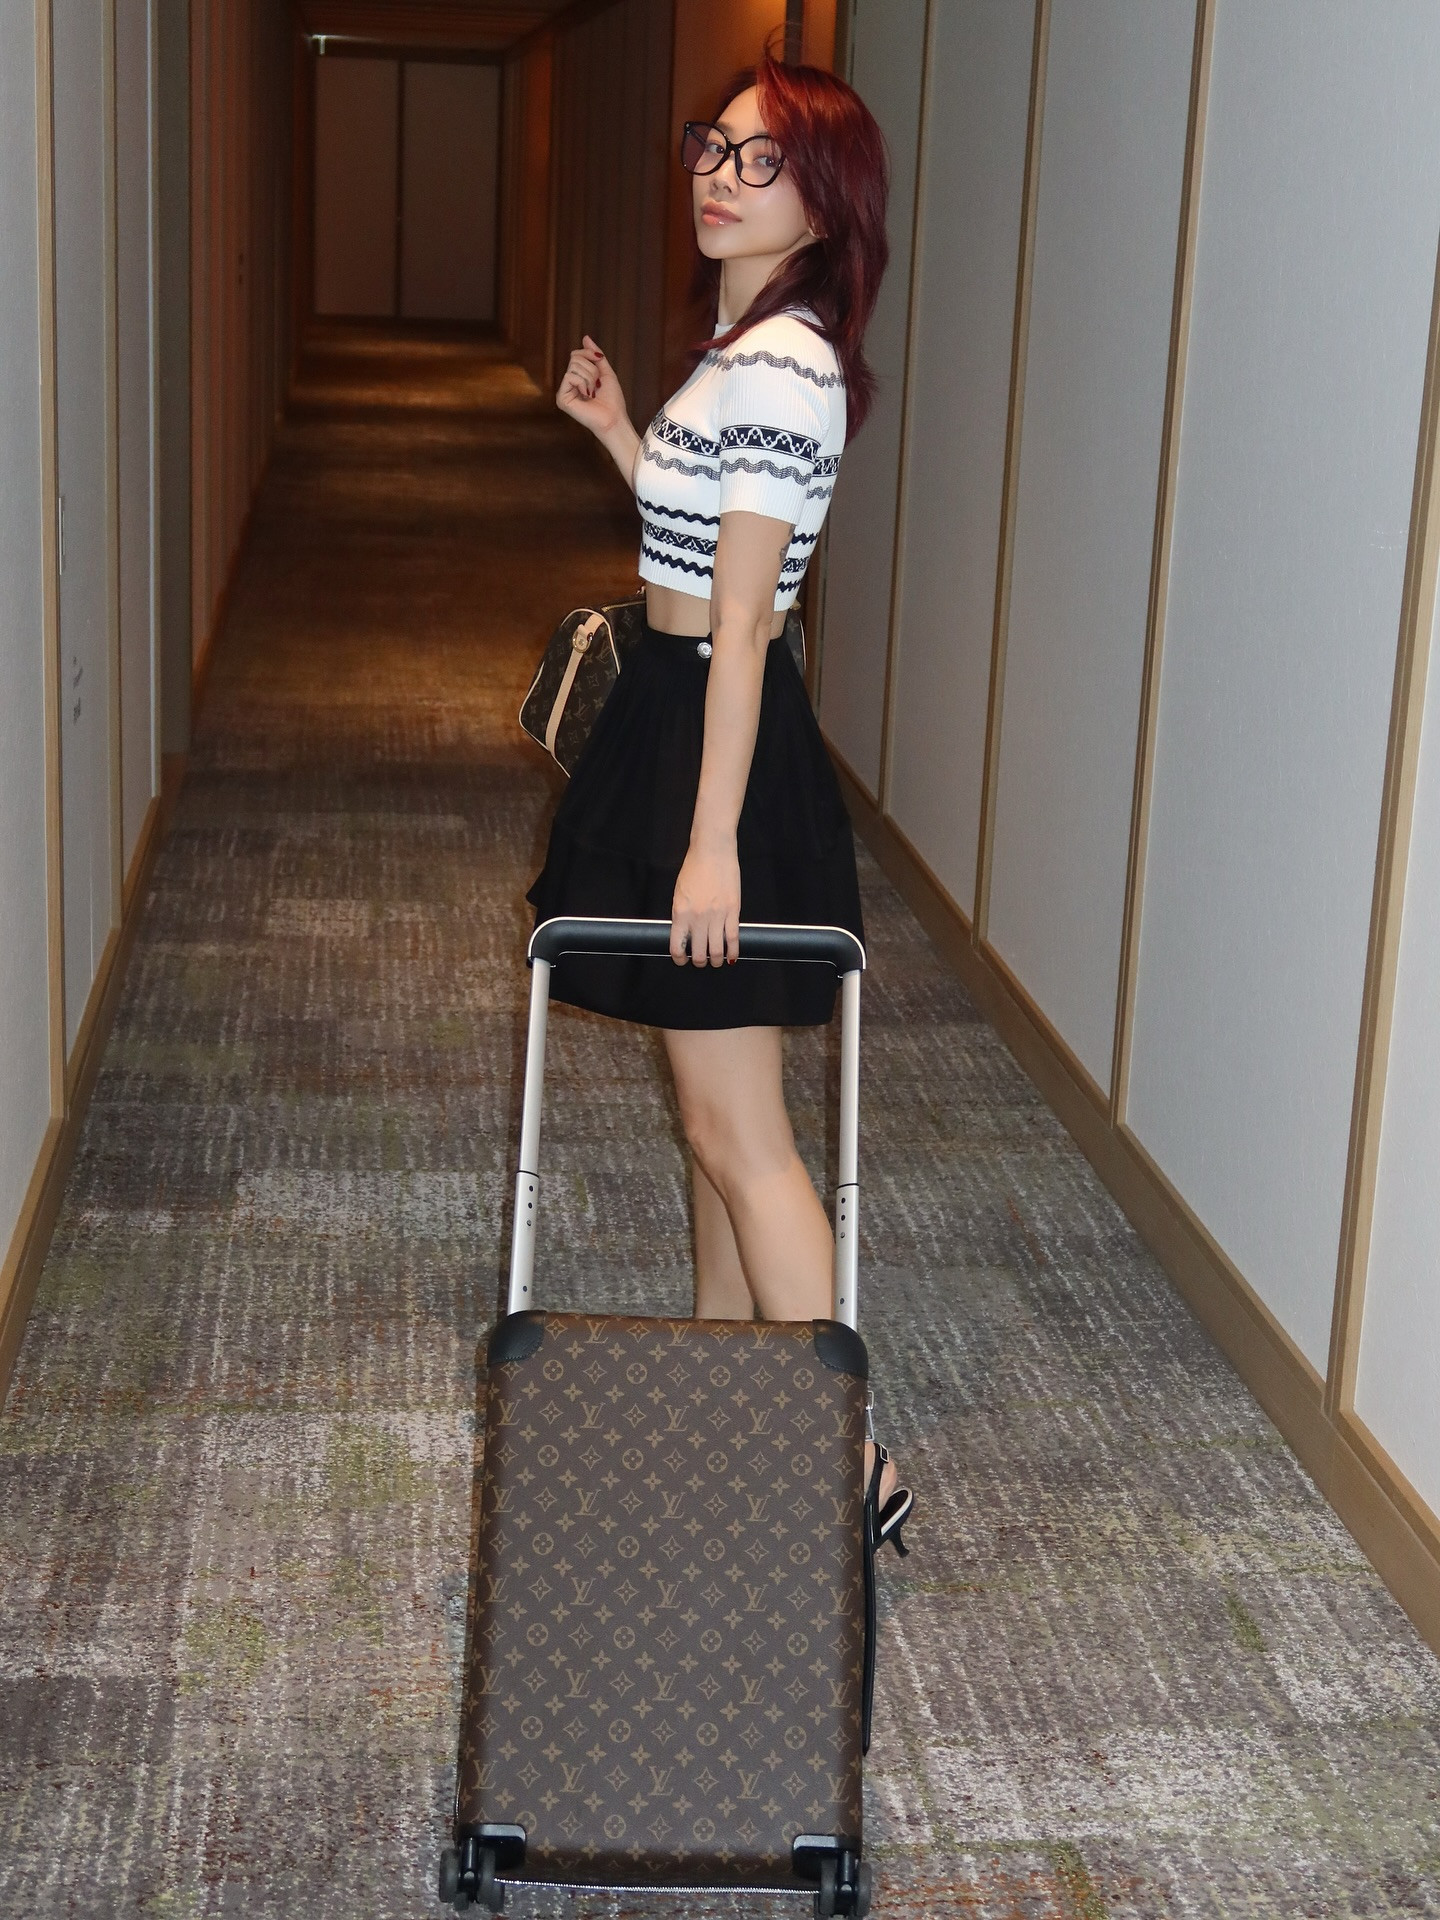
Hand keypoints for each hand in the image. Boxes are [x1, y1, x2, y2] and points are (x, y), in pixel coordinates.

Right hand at [556, 335, 628, 437]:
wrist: (614, 418)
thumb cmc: (612, 400)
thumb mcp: (606, 371)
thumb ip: (595, 355)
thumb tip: (585, 337)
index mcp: (578, 378)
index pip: (576, 355)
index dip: (589, 355)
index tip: (600, 363)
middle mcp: (569, 384)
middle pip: (574, 358)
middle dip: (591, 369)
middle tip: (596, 385)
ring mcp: (564, 392)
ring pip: (573, 366)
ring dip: (589, 377)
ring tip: (593, 392)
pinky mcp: (562, 399)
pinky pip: (569, 376)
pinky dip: (583, 383)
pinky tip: (587, 396)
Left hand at [671, 842, 740, 966]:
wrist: (712, 850)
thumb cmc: (694, 868)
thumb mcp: (679, 893)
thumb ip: (681, 915)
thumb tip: (686, 934)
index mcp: (680, 913)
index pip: (677, 946)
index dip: (680, 959)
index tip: (682, 960)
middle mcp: (698, 917)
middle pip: (699, 953)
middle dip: (699, 962)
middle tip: (701, 961)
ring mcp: (717, 915)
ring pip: (717, 950)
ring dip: (716, 960)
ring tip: (717, 960)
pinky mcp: (733, 910)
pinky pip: (733, 938)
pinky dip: (733, 951)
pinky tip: (732, 956)